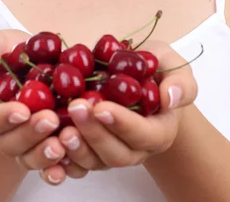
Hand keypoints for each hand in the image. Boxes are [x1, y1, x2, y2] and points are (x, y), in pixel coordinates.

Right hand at [0, 29, 70, 182]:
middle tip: (50, 120)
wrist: (38, 62)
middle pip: (9, 144)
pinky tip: (72, 160)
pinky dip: (61, 167)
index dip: (1, 119)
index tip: (22, 110)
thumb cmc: (12, 52)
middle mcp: (4, 131)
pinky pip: (52, 165)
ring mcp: (27, 142)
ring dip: (45, 154)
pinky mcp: (48, 145)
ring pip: (30, 158)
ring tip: (64, 141)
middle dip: (30, 135)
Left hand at [40, 39, 198, 183]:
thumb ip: (180, 81)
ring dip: (77, 147)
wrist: (138, 79)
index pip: (143, 135)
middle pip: (116, 154)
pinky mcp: (92, 151)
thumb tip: (171, 97)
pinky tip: (48, 142)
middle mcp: (137, 149)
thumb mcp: (174, 65)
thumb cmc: (156, 70)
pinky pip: (77, 164)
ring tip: (59, 127)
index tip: (101, 106)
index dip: (122, 123)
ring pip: (95, 162)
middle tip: (76, 108)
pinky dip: (61, 158)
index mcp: (159, 131)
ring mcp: (112, 152)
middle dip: (94, 133)